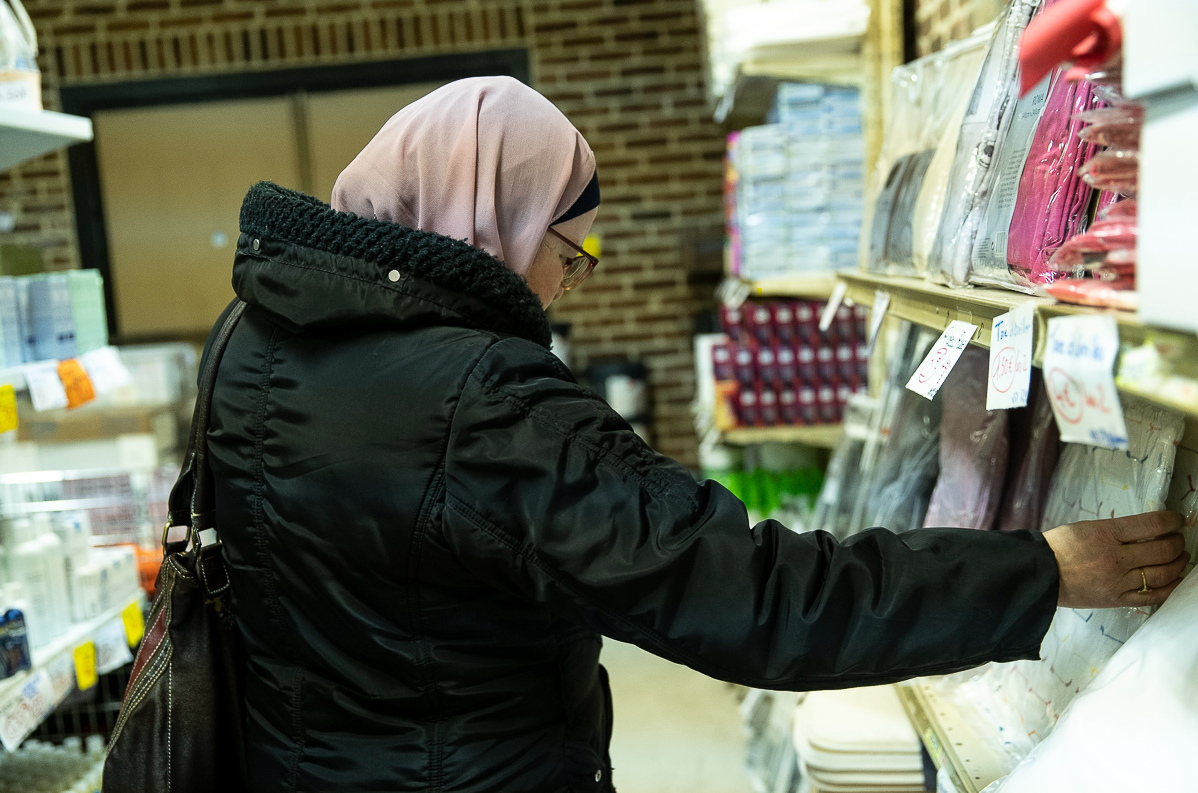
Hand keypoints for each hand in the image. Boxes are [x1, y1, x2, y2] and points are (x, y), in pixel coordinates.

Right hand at [1043, 511, 1189, 608]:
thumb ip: (1115, 529)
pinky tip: (1177, 579)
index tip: (1177, 519)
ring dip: (1178, 563)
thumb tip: (1145, 530)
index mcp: (1106, 534)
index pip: (1152, 524)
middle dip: (1177, 542)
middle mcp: (1116, 558)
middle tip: (1178, 539)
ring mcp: (1118, 581)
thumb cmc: (1058, 547)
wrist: (1039, 575)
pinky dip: (1171, 587)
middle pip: (1162, 550)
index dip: (1172, 520)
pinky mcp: (1117, 599)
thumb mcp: (1086, 527)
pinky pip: (1152, 595)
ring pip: (1162, 573)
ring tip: (1179, 557)